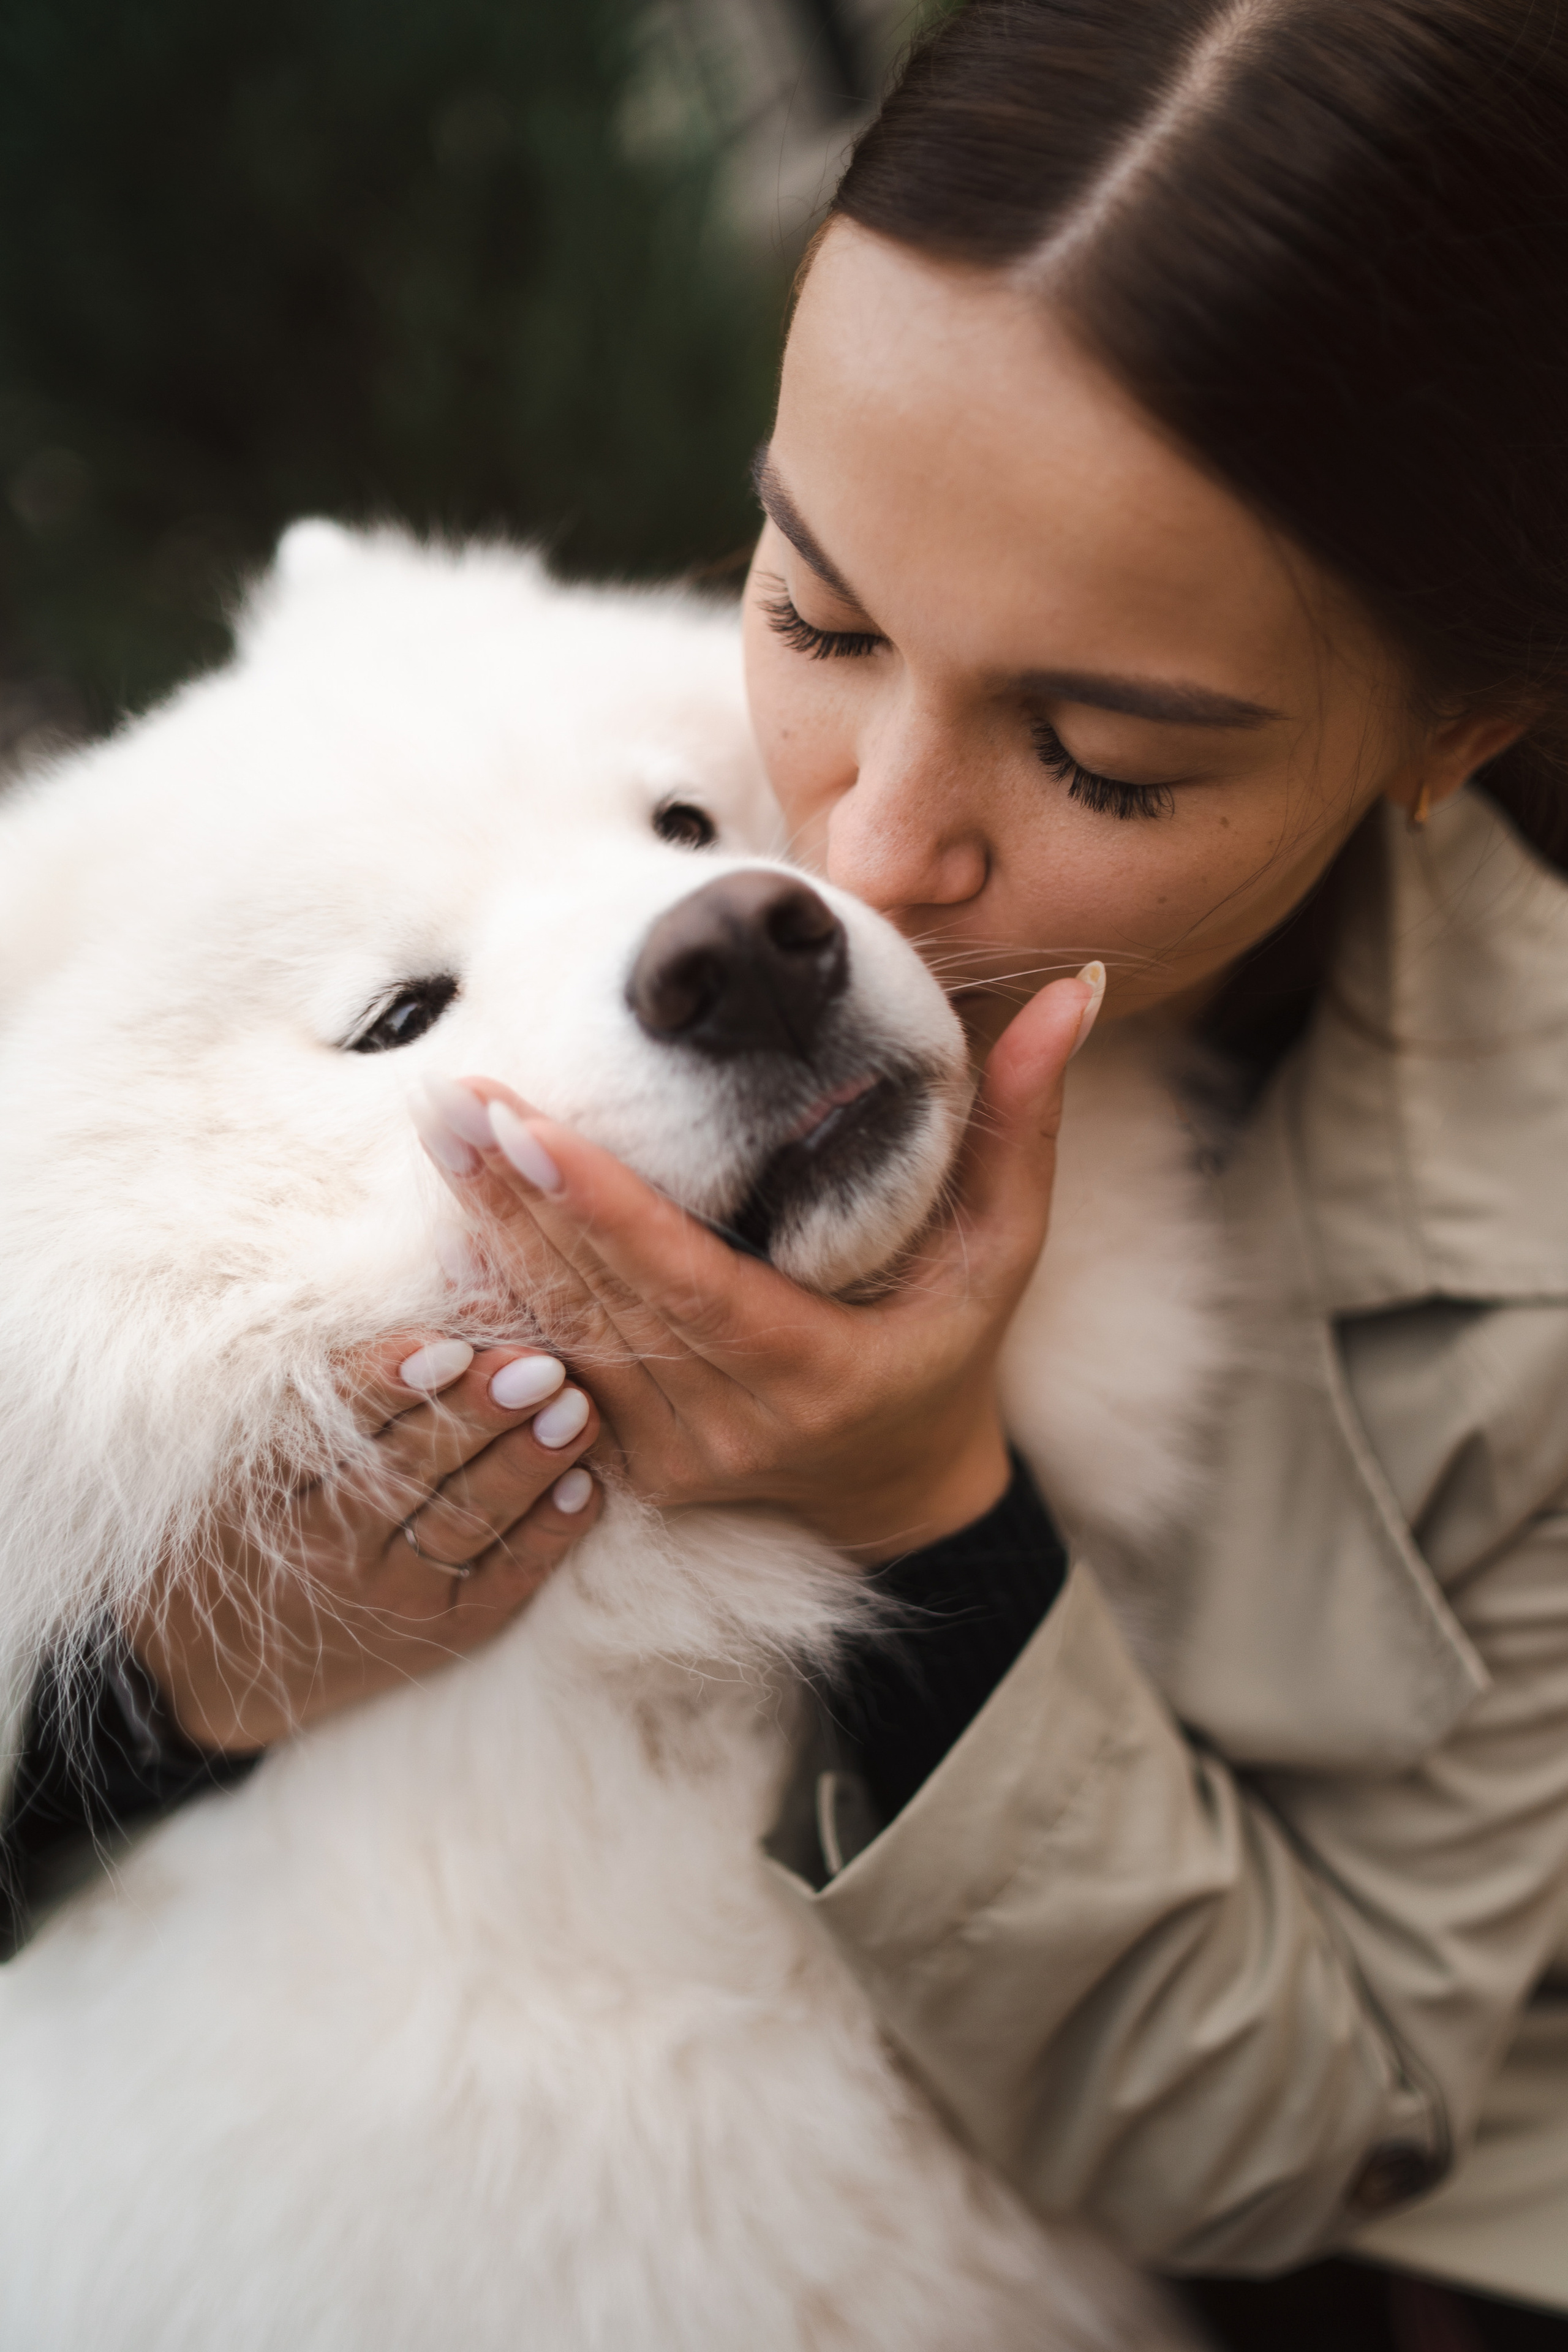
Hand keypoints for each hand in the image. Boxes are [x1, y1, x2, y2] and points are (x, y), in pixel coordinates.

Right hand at [130, 1338, 601, 1752]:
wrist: (220, 1664)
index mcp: (274, 1487)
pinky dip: (545, 1536)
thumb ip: (332, 1384)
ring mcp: (390, 1595)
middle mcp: (328, 1546)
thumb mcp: (255, 1452)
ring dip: (526, 1466)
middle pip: (412, 1471)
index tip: (448, 1346)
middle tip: (540, 1367)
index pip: (336, 1426)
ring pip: (465, 1522)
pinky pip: (501, 1582)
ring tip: (575, 1411)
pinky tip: (582, 1488)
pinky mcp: (442, 1631)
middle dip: (480, 1416)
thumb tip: (438, 1309)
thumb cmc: (246, 1520)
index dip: (392, 1386)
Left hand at [414, 970, 1097, 1560]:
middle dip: (516, 1199)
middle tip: (450, 1096)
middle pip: (602, 1304)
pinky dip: (505, 1293)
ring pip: (565, 1339)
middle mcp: (731, 1427)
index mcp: (817, 1376)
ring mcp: (673, 1454)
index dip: (602, 1209)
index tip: (527, 1125)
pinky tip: (459, 1217)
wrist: (904, 1489)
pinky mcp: (635, 1462)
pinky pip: (558, 1371)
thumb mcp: (1002, 1247)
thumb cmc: (955, 1349)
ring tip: (440, 1134)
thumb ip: (1018, 1125)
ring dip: (493, 1237)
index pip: (687, 1285)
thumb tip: (1066, 996)